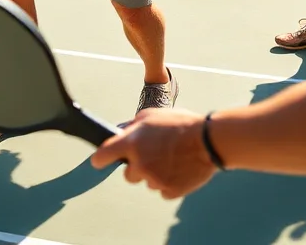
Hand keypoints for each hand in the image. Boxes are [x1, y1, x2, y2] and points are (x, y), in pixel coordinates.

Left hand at [91, 108, 215, 200]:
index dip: (99, 159)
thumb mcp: (151, 115)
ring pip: (147, 182)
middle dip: (136, 167)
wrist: (207, 140)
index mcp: (132, 143)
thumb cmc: (179, 124)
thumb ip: (132, 126)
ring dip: (154, 173)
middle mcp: (140, 163)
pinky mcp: (169, 191)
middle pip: (128, 175)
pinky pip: (162, 190)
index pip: (104, 155)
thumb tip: (121, 133)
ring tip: (171, 158)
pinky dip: (168, 182)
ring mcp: (154, 179)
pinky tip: (179, 168)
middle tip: (152, 154)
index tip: (98, 162)